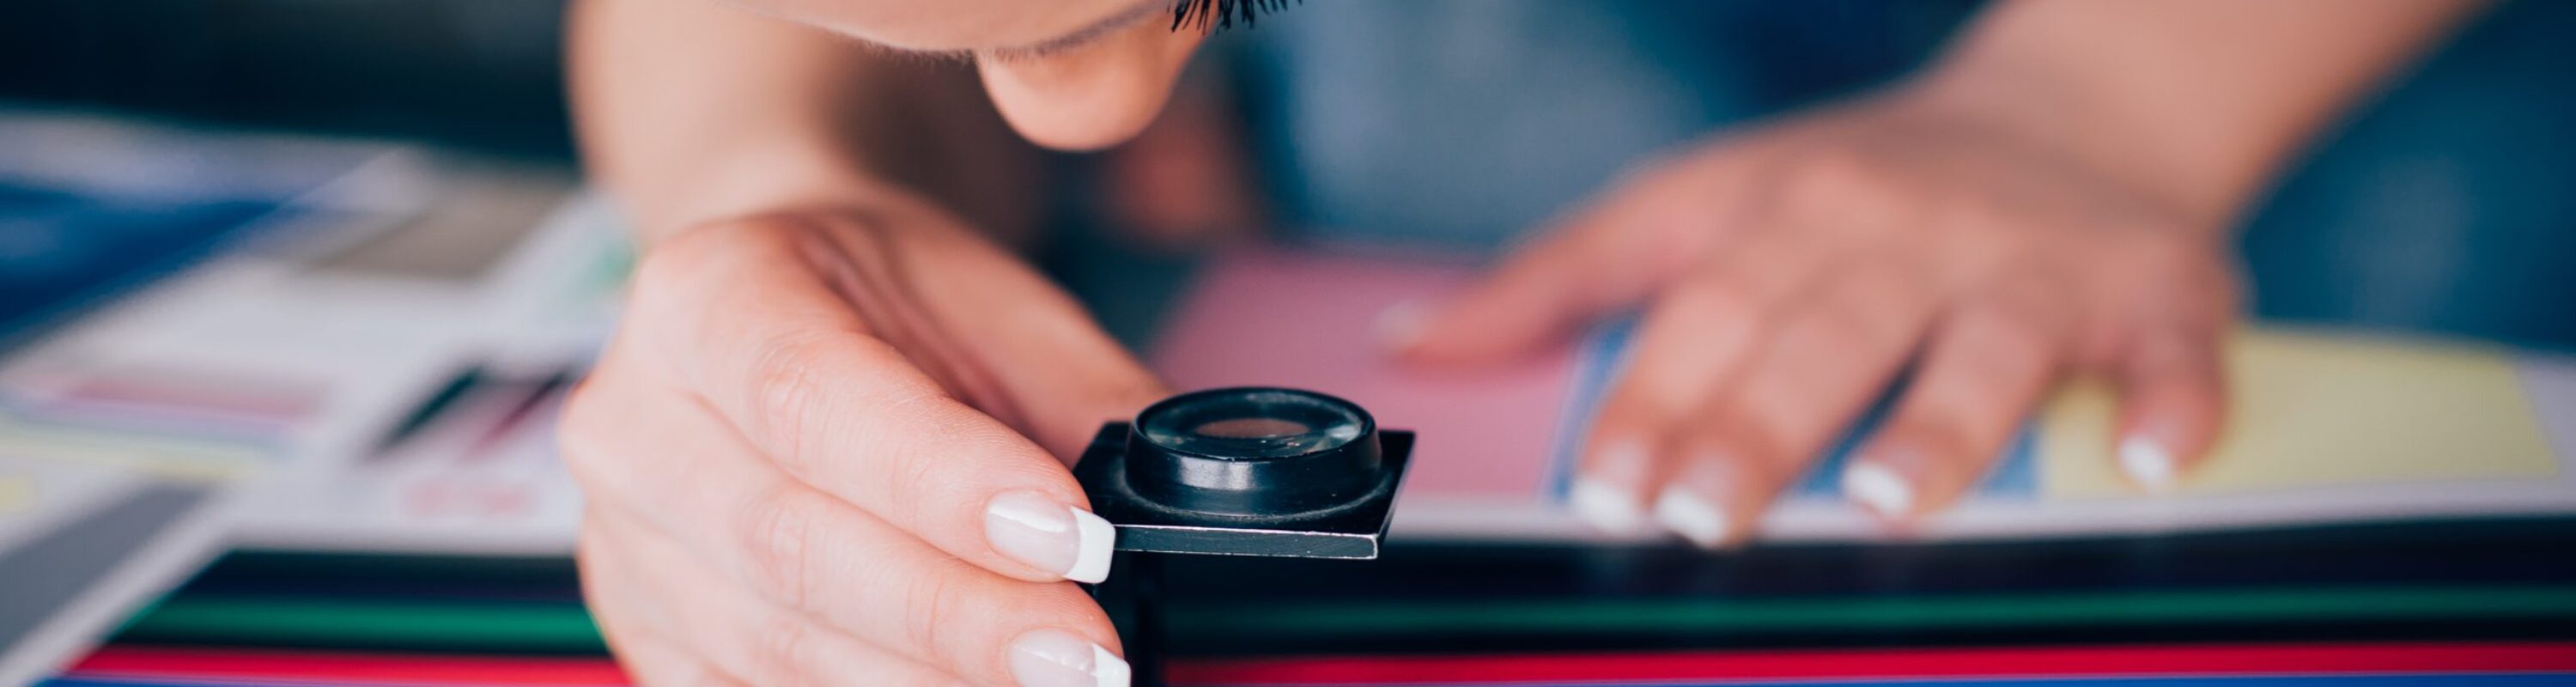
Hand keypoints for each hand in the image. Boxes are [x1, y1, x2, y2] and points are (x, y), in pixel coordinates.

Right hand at [561, 201, 1164, 685]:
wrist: (785, 311)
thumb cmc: (892, 303)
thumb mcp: (1000, 304)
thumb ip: (1091, 399)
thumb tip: (1195, 501)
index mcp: (702, 294)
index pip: (812, 397)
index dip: (943, 482)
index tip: (1073, 536)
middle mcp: (631, 419)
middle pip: (789, 541)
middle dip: (959, 614)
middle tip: (1090, 653)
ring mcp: (622, 540)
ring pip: (774, 644)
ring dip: (928, 682)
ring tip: (1054, 684)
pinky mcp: (647, 633)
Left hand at [1391, 81, 2239, 545]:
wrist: (2080, 108)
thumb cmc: (1855, 188)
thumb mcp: (1700, 202)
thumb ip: (1564, 277)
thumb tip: (1418, 342)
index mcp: (1786, 209)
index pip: (1703, 306)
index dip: (1651, 394)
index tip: (1603, 484)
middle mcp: (1905, 228)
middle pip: (1824, 329)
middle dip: (1761, 422)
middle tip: (1705, 510)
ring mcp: (2035, 259)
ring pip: (1987, 342)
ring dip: (1941, 422)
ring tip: (1890, 501)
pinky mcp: (2161, 287)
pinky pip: (2175, 348)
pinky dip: (2173, 399)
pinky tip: (2155, 458)